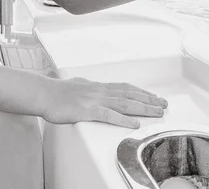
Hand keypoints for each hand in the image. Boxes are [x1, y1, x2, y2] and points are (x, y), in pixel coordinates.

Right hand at [43, 77, 167, 127]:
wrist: (44, 93)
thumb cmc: (57, 92)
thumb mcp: (76, 84)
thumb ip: (86, 87)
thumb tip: (89, 86)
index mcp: (97, 86)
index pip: (124, 87)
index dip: (140, 92)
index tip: (153, 96)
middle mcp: (99, 91)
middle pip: (129, 95)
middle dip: (148, 100)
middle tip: (163, 104)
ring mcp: (94, 100)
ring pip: (124, 103)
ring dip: (143, 108)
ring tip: (157, 112)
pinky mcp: (87, 110)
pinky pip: (109, 115)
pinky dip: (123, 120)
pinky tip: (134, 124)